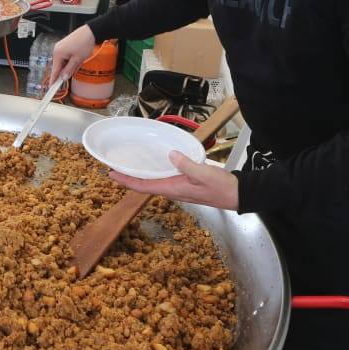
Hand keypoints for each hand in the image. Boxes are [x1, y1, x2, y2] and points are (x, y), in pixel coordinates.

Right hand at [47, 25, 96, 86]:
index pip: (54, 70)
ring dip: (72, 63)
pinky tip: (78, 56)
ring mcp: (60, 47)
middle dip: (68, 69)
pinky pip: (66, 57)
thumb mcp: (77, 60)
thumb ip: (69, 70)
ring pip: (64, 62)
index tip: (51, 87)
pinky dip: (72, 59)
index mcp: (58, 54)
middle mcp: (57, 50)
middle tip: (77, 66)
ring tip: (80, 58)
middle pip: (59, 66)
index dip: (53, 80)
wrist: (90, 32)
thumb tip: (64, 77)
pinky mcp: (64, 46)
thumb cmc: (84, 43)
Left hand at [109, 153, 239, 210]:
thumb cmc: (221, 186)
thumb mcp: (204, 173)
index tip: (111, 175)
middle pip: (145, 185)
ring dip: (140, 175)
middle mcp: (172, 191)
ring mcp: (178, 188)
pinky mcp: (184, 184)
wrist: (237, 194)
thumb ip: (187, 165)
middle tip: (115, 167)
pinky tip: (153, 163)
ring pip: (154, 182)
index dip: (127, 181)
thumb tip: (171, 155)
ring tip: (129, 165)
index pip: (144, 187)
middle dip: (129, 177)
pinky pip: (164, 179)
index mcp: (173, 189)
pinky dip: (154, 172)